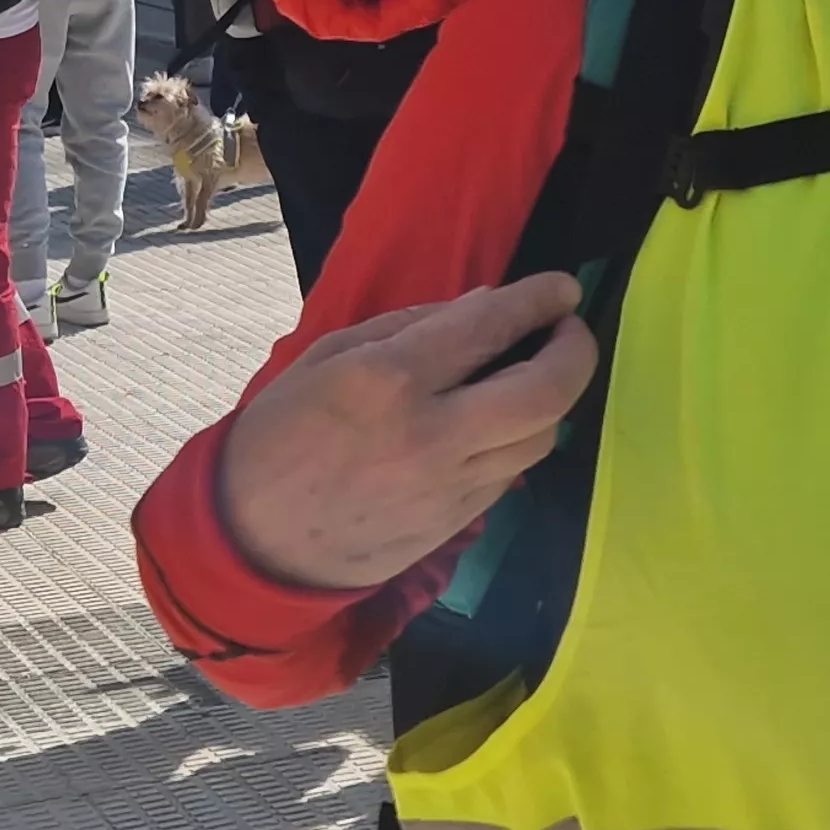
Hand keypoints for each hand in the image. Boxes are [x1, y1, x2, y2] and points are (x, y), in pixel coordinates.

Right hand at [218, 275, 602, 593]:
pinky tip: (503, 423)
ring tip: (536, 374)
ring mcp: (451, 485)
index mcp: (390, 379)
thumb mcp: (327, 357)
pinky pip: (512, 473)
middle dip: (576, 351)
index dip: (540, 299)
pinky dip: (520, 440)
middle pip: (546, 391)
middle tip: (569, 330)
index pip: (491, 326)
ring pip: (542, 437)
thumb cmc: (280, 434)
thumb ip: (409, 326)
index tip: (562, 288)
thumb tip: (486, 304)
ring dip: (553, 399)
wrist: (254, 540)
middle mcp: (433, 433)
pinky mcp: (457, 523)